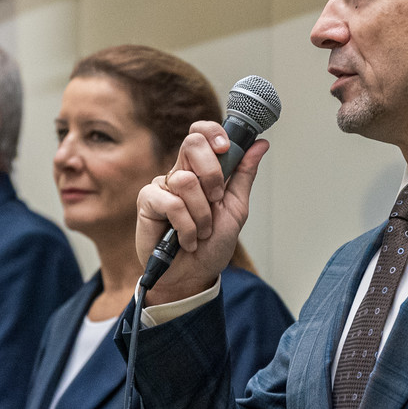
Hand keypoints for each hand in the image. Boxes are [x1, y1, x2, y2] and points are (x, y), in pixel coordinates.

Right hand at [135, 121, 267, 304]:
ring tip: (201, 231)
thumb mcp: (236, 209)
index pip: (202, 134)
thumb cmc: (212, 245)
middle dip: (212, 174)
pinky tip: (186, 239)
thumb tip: (259, 145)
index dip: (213, 133)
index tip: (225, 148)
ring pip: (186, 180)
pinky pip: (171, 202)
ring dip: (201, 213)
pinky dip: (186, 226)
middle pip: (193, 143)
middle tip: (216, 200)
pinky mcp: (148, 201)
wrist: (193, 276)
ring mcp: (163, 186)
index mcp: (203, 170)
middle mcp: (181, 173)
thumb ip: (243, 175)